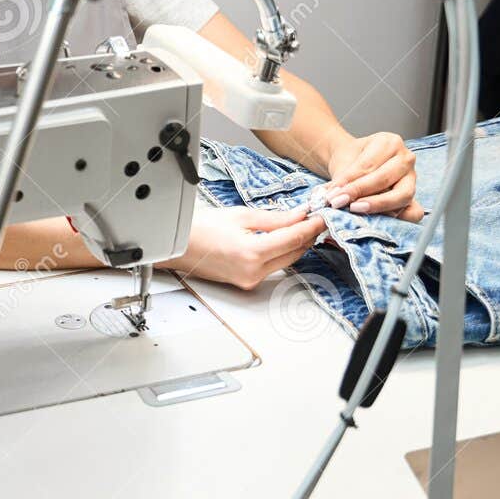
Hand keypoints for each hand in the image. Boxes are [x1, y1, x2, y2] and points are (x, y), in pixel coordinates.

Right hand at [163, 205, 326, 291]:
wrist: (176, 247)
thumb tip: (298, 216)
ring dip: (296, 244)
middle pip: (295, 252)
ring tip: (300, 226)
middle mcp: (253, 271)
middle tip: (314, 218)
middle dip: (307, 235)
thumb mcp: (240, 215)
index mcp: (252, 252)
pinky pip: (273, 267)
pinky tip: (283, 239)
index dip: (313, 225)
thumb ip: (274, 218)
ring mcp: (250, 280)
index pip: (295, 238)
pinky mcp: (246, 282)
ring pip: (287, 261)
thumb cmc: (198, 229)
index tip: (323, 215)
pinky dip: (281, 253)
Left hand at [325, 132, 422, 220]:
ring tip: (355, 209)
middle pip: (385, 179)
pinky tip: (377, 220)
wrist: (353, 162)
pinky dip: (396, 217)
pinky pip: (412, 211)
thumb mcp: (343, 163)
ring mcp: (412, 177)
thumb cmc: (351, 159)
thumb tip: (336, 197)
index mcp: (389, 142)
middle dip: (361, 192)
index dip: (351, 182)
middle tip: (340, 202)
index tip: (333, 194)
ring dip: (377, 205)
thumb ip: (343, 179)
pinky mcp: (413, 196)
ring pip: (402, 195)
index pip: (369, 165)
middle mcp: (405, 158)